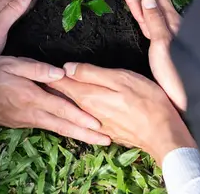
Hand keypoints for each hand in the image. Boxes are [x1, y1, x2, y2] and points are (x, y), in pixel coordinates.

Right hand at [0, 57, 110, 145]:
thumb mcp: (11, 64)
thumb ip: (37, 69)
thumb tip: (61, 73)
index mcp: (32, 97)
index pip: (63, 109)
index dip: (82, 118)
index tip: (100, 126)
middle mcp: (31, 112)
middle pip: (64, 125)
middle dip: (86, 134)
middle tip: (105, 141)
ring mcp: (25, 119)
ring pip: (56, 128)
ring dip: (75, 133)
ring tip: (93, 138)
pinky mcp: (19, 121)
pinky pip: (45, 125)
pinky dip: (60, 128)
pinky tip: (67, 129)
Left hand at [48, 63, 195, 164]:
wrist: (163, 135)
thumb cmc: (147, 102)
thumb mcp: (121, 79)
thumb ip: (92, 73)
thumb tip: (66, 67)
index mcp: (87, 96)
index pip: (59, 81)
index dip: (48, 72)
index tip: (38, 65)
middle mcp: (85, 112)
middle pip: (62, 95)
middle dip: (49, 85)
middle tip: (36, 76)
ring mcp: (94, 124)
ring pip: (71, 107)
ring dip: (60, 97)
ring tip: (49, 88)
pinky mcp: (104, 131)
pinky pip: (82, 117)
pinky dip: (74, 109)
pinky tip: (73, 106)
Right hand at [139, 0, 185, 109]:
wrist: (190, 98)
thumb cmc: (175, 75)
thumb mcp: (162, 46)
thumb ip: (155, 21)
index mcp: (171, 23)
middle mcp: (175, 26)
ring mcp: (175, 35)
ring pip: (163, 5)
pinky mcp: (174, 45)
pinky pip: (162, 17)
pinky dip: (157, 6)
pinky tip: (157, 8)